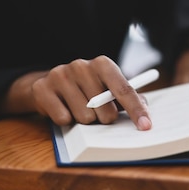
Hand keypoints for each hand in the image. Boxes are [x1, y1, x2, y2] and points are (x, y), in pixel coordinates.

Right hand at [0, 56, 151, 129]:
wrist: (49, 85)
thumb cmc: (86, 88)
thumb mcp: (108, 88)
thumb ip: (128, 97)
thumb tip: (146, 111)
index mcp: (102, 64)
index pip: (124, 89)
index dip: (136, 110)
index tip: (146, 126)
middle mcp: (81, 65)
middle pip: (104, 109)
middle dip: (104, 118)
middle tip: (97, 113)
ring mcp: (60, 75)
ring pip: (84, 116)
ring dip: (84, 120)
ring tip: (78, 109)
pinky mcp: (42, 88)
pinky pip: (62, 119)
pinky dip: (65, 121)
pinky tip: (62, 109)